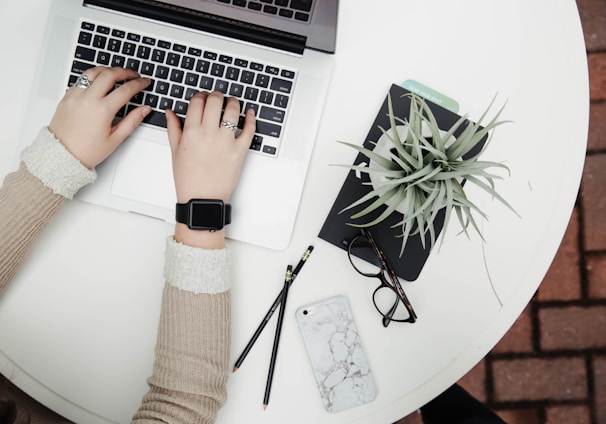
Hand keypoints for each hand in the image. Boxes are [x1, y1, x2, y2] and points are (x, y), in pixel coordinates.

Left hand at [49, 67, 151, 168]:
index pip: (126, 89)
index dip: (139, 84)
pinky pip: (81, 79)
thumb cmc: (86, 151)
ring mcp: (75, 95)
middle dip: (125, 72)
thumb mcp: (115, 139)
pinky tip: (99, 82)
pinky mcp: (67, 96)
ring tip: (117, 73)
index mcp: (102, 110)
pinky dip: (93, 77)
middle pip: (110, 74)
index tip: (144, 82)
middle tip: (134, 74)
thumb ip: (132, 121)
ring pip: (93, 72)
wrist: (62, 155)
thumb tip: (144, 109)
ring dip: (108, 70)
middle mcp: (88, 99)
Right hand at [166, 91, 255, 247]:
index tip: (203, 97)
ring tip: (232, 103)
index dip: (200, 96)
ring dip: (233, 102)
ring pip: (233, 111)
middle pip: (215, 101)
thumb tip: (170, 112)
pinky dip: (251, 118)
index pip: (197, 102)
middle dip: (216, 95)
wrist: (202, 199)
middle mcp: (209, 134)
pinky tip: (250, 113)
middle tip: (217, 97)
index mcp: (191, 132)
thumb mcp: (175, 152)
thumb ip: (173, 128)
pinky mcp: (240, 151)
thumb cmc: (188, 179)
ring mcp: (226, 142)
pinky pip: (249, 130)